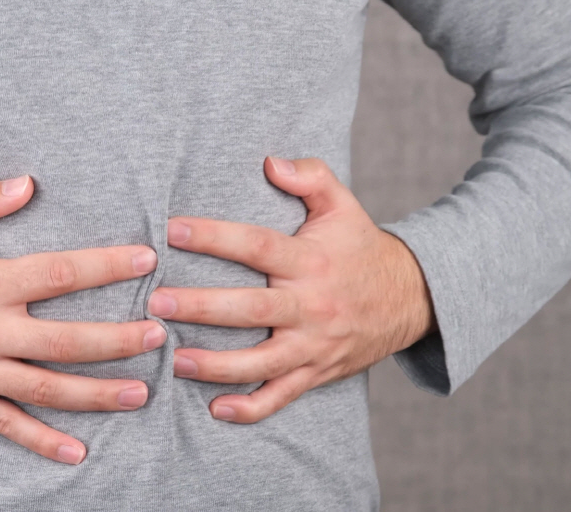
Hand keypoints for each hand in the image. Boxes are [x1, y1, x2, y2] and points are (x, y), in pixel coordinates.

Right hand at [0, 176, 166, 464]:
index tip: (147, 262)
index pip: (60, 274)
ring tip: (141, 392)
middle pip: (67, 340)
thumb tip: (29, 182)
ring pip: (47, 388)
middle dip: (119, 340)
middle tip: (161, 338)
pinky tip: (75, 451)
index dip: (107, 267)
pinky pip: (5, 424)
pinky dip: (42, 441)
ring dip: (98, 393)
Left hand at [147, 157, 435, 422]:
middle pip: (251, 310)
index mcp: (310, 261)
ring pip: (261, 363)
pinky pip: (282, 397)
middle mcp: (311, 306)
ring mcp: (313, 345)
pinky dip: (251, 408)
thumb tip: (269, 161)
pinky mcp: (316, 372)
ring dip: (216, 366)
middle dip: (201, 308)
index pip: (257, 246)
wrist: (413, 300)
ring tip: (175, 360)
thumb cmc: (361, 248)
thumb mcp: (343, 205)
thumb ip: (310, 176)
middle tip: (157, 303)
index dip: (215, 237)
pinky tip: (216, 409)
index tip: (173, 230)